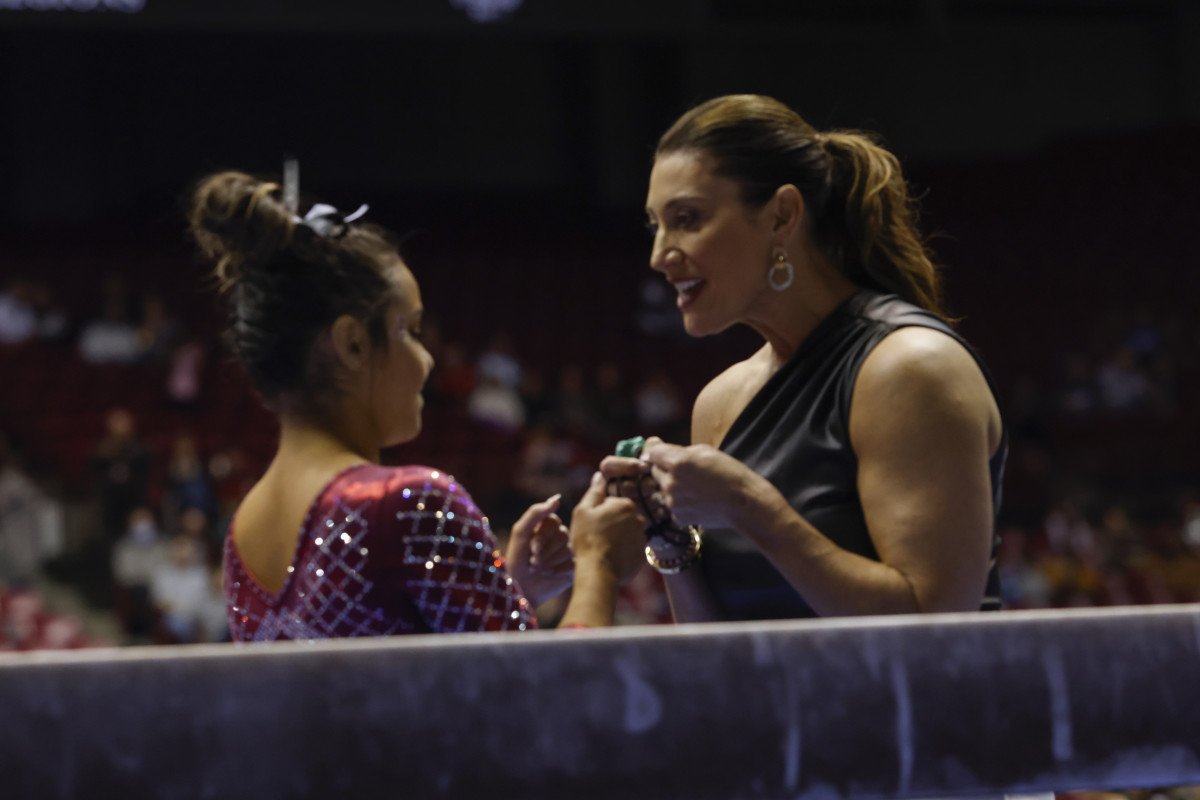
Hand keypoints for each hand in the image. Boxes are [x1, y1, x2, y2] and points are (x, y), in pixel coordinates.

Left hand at [506, 494, 575, 606]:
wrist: (520, 591)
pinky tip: (550, 575)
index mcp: (547, 526)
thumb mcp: (520, 532)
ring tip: (539, 569)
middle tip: (533, 562)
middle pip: (562, 534)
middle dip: (544, 550)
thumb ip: (536, 513)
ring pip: (568, 548)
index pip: (553, 520)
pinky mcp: (574, 567)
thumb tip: (557, 497)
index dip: (541, 536)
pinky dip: (558, 570)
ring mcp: (568, 552)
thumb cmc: (516, 561)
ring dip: (549, 561)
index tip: (530, 548)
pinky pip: (573, 562)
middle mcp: (560, 537)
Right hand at [569, 471, 648, 585]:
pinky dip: (625, 551)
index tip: (593, 524)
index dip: (600, 513)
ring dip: (620, 537)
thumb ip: (594, 492)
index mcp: (625, 504)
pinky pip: (633, 548)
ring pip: (629, 533)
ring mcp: (642, 537)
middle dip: (612, 524)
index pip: (612, 503)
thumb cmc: (587, 539)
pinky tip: (612, 557)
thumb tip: (599, 475)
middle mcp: (639, 518)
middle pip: (623, 517)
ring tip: (605, 548)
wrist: (598, 571)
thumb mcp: (583, 511)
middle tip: (597, 536)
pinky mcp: (643, 554)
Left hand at [606, 437, 762, 529]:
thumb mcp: (705, 451)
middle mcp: (670, 482)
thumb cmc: (729, 473)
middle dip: (665, 469)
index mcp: (677, 462)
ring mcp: (673, 502)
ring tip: (695, 488)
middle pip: (655, 472)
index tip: (662, 454)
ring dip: (672, 487)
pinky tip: (697, 501)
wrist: (743, 503)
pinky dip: (680, 503)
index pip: (652, 453)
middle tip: (685, 472)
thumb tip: (660, 450)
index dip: (657, 452)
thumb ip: (679, 450)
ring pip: (663, 489)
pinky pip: (672, 506)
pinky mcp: (678, 517)